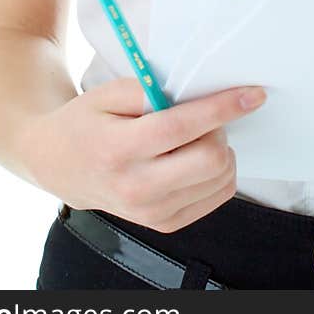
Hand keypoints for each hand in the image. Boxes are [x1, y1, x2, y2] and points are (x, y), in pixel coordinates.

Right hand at [19, 78, 267, 232]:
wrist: (61, 165)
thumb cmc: (87, 122)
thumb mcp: (107, 93)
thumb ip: (148, 89)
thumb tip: (193, 91)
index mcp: (118, 150)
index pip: (181, 128)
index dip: (222, 108)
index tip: (253, 94)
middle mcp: (135, 188)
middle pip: (209, 160)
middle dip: (220, 129)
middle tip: (205, 117)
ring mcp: (151, 213)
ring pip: (220, 179)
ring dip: (220, 149)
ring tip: (195, 137)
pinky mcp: (165, 224)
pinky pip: (217, 196)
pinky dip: (218, 172)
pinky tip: (196, 157)